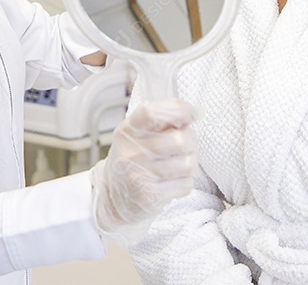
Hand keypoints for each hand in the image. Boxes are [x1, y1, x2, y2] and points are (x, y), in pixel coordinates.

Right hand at [91, 99, 196, 244]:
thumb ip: (162, 120)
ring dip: (189, 163)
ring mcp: (138, 176)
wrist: (114, 197)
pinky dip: (184, 183)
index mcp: (128, 130)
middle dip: (191, 141)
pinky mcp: (149, 197)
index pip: (152, 113)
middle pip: (180, 140)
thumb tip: (192, 113)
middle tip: (184, 146)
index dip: (179, 110)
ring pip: (187, 163)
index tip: (193, 113)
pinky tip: (170, 182)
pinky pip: (185, 184)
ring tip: (176, 165)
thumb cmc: (135, 158)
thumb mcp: (139, 133)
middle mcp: (130, 152)